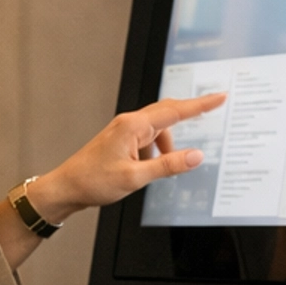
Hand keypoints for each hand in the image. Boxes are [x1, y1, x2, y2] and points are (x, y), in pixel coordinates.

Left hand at [25, 92, 225, 223]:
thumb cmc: (93, 181)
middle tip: (211, 112)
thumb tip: (196, 156)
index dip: (200, 105)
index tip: (219, 97)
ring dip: (166, 147)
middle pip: (168, 115)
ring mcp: (124, 131)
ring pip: (158, 131)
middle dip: (188, 119)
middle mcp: (129, 123)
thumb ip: (168, 165)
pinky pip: (147, 140)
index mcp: (133, 126)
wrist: (66, 188)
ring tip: (156, 170)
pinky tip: (145, 170)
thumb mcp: (136, 177)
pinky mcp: (121, 140)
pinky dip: (154, 152)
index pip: (175, 111)